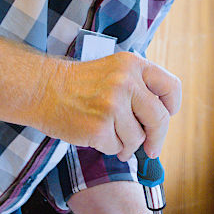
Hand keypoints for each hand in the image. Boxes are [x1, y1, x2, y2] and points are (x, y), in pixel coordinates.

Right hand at [40, 51, 180, 160]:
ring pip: (137, 138)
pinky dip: (109, 147)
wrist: (42, 89)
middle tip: (151, 149)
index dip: (171, 107)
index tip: (165, 117)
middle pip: (159, 119)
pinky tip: (96, 136)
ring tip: (110, 137)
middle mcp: (126, 82)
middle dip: (156, 138)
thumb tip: (160, 122)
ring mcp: (113, 105)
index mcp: (133, 65)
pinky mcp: (99, 127)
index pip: (171, 87)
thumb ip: (138, 88)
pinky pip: (117, 147)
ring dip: (126, 144)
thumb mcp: (113, 71)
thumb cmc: (78, 84)